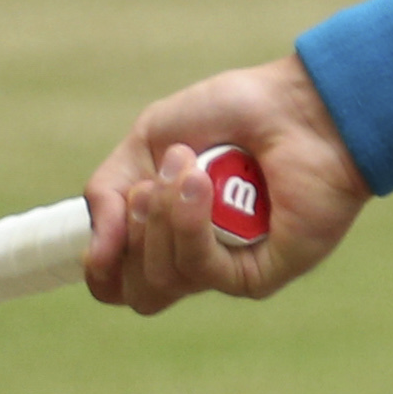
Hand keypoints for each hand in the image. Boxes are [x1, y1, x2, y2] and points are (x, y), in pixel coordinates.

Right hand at [85, 55, 372, 315]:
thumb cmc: (235, 113)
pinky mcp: (260, 274)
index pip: (117, 283)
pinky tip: (201, 184)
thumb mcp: (149, 140)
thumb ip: (108, 194)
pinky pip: (203, 272)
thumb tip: (93, 255)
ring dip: (161, 219)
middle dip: (132, 232)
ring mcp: (228, 271)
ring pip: (160, 283)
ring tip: (188, 168)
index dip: (101, 264)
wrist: (300, 102)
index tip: (110, 217)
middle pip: (135, 291)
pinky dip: (190, 225)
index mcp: (167, 235)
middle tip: (154, 181)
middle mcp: (196, 260)